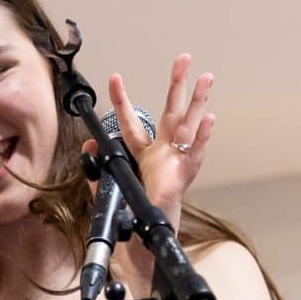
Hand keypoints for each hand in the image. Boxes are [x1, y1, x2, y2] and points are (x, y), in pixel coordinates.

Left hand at [84, 58, 214, 286]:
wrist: (148, 240)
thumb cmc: (136, 213)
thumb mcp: (109, 189)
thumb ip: (98, 167)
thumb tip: (90, 145)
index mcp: (145, 153)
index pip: (131, 122)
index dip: (121, 101)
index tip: (114, 78)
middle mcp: (164, 151)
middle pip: (171, 111)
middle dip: (177, 84)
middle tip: (183, 58)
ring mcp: (177, 160)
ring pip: (189, 125)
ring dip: (198, 101)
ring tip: (206, 78)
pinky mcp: (186, 175)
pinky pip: (196, 153)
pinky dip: (204, 136)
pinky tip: (210, 120)